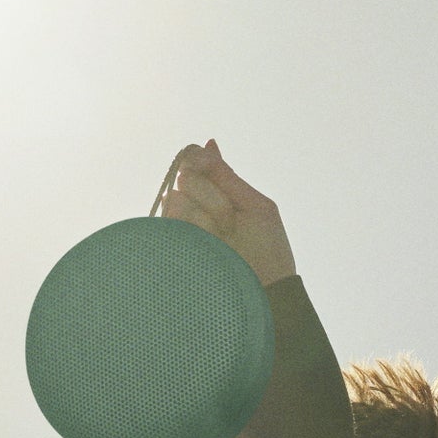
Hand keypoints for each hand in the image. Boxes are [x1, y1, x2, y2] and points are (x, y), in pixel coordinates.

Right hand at [151, 140, 296, 285]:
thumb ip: (228, 177)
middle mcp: (194, 209)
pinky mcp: (173, 249)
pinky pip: (170, 222)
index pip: (194, 163)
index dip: (198, 161)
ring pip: (177, 200)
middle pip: (188, 179)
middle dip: (214, 200)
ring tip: (224, 241)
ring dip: (205, 219)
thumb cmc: (268, 253)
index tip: (205, 164)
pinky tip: (208, 246)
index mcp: (216, 195)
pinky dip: (192, 230)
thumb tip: (209, 142)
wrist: (266, 296)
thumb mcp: (255, 207)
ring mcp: (182, 230)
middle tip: (231, 223)